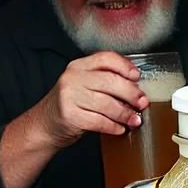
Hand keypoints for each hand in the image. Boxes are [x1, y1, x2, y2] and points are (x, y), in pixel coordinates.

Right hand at [33, 52, 149, 146]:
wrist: (45, 124)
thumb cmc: (70, 104)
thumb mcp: (83, 85)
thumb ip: (104, 81)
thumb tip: (136, 89)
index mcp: (79, 66)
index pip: (106, 58)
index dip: (125, 66)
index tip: (137, 77)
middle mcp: (73, 78)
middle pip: (110, 81)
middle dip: (131, 93)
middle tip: (142, 102)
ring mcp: (69, 97)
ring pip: (107, 104)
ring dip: (125, 114)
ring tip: (134, 120)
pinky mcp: (70, 116)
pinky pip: (99, 122)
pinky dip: (113, 127)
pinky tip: (120, 129)